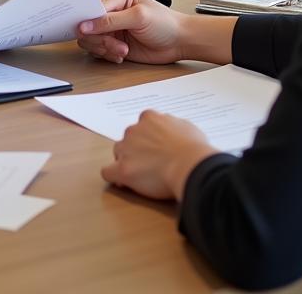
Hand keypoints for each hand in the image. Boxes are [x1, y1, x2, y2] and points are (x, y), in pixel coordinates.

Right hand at [77, 0, 187, 64]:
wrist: (179, 42)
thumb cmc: (164, 22)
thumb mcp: (139, 17)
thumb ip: (111, 21)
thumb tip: (85, 26)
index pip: (93, 6)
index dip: (87, 19)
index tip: (86, 31)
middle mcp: (111, 12)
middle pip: (87, 25)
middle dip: (99, 38)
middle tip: (116, 45)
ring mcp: (111, 28)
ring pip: (90, 40)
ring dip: (104, 48)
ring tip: (122, 51)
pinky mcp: (112, 44)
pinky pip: (97, 51)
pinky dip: (107, 55)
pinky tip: (121, 55)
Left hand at [102, 110, 217, 200]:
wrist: (189, 164)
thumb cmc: (194, 148)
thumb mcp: (186, 128)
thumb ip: (172, 127)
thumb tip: (170, 131)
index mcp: (149, 118)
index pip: (142, 125)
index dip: (147, 139)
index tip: (155, 149)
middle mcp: (134, 130)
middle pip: (128, 139)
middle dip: (136, 150)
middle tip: (150, 164)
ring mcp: (126, 149)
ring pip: (118, 153)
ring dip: (125, 161)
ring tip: (139, 175)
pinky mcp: (123, 169)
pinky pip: (108, 172)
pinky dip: (114, 176)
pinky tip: (123, 183)